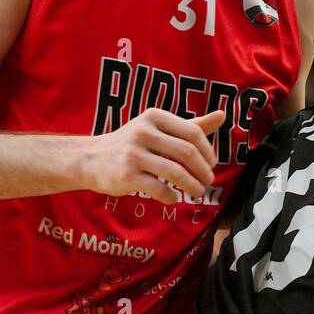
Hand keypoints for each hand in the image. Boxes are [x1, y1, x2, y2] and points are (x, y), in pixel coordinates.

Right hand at [80, 108, 225, 204]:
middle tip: (208, 181)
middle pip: (187, 153)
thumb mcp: (158, 128)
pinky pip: (158, 188)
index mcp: (154, 117)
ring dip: (193, 185)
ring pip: (176, 172)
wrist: (90, 159)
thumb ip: (191, 124)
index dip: (208, 151)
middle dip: (203, 170)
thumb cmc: (133, 143)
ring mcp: (133, 154)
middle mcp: (143, 132)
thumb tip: (223, 115)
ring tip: (198, 191)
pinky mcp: (126, 176)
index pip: (193, 133)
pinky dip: (171, 196)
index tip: (210, 164)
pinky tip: (174, 198)